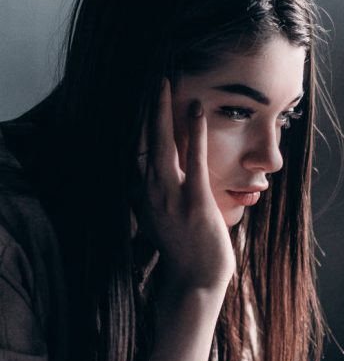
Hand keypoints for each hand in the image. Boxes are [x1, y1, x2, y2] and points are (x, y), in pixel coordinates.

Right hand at [138, 79, 234, 290]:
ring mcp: (170, 196)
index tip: (132, 100)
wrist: (195, 282)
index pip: (132, 152)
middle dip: (143, 108)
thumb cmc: (184, 253)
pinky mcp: (194, 201)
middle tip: (147, 78)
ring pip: (161, 144)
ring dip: (161, 110)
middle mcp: (149, 193)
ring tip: (163, 81)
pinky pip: (193, 159)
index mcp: (141, 197)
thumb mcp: (162, 222)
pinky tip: (196, 108)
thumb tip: (157, 183)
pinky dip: (194, 131)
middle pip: (140, 141)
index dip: (131, 125)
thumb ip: (157, 199)